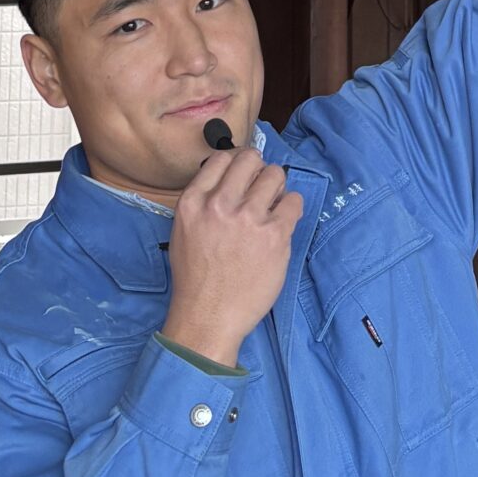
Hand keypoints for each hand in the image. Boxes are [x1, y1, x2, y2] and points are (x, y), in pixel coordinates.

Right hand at [161, 146, 303, 368]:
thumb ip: (202, 201)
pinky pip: (294, 201)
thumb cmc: (196, 279)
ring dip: (276, 188)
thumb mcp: (183, 231)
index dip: (236, 165)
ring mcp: (249, 219)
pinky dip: (291, 208)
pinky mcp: (275, 235)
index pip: (222, 159)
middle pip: (251, 159)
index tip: (243, 177)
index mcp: (193, 202)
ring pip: (275, 175)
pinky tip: (282, 223)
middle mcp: (220, 204)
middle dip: (258, 171)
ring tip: (271, 209)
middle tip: (259, 192)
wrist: (209, 317)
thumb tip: (229, 179)